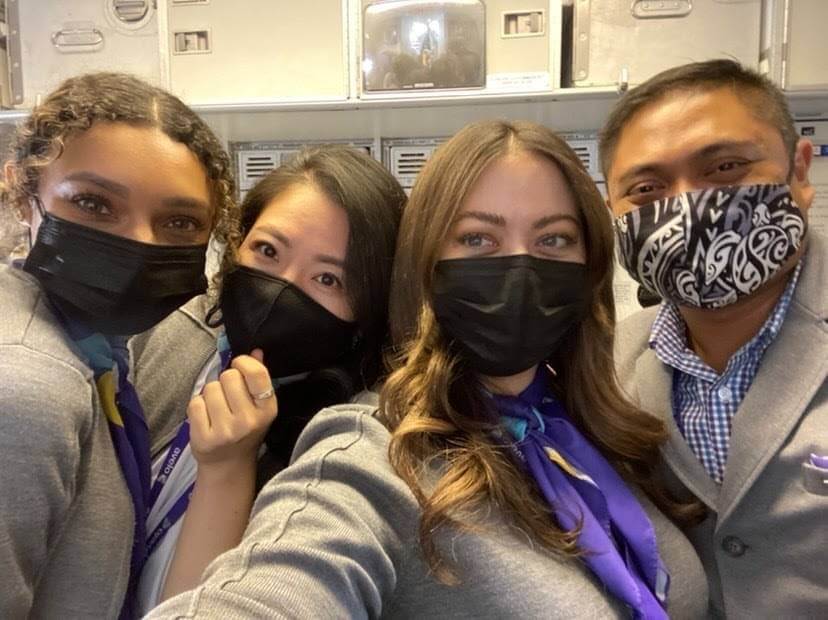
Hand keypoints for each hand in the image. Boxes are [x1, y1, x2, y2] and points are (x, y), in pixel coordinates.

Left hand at [187, 349, 277, 472]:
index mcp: (267, 410)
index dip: (244, 362)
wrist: (228, 464)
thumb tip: (255, 351)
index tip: (239, 366)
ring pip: (210, 388)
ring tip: (217, 408)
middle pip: (229, 376)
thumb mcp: (258, 406)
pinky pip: (195, 403)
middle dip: (226, 381)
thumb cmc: (245, 429)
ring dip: (210, 394)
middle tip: (228, 396)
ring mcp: (226, 431)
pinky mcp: (204, 438)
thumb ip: (258, 378)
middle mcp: (248, 421)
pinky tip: (205, 418)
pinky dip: (197, 406)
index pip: (256, 373)